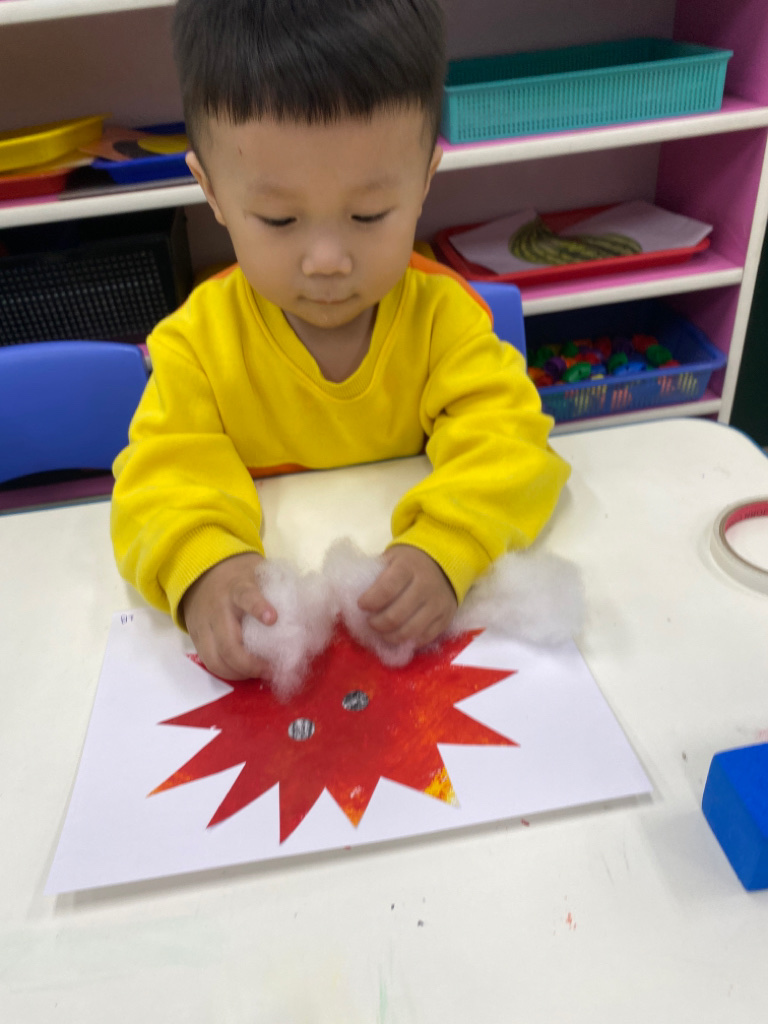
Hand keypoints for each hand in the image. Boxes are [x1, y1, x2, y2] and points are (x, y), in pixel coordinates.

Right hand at [181, 552, 276, 680]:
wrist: (203, 571)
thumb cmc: (240, 575)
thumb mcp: (260, 573)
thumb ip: (278, 588)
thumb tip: (312, 605)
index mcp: (237, 588)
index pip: (246, 596)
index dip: (259, 608)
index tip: (273, 619)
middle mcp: (218, 608)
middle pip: (228, 643)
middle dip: (250, 663)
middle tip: (270, 669)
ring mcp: (204, 625)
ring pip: (215, 659)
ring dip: (239, 673)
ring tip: (258, 673)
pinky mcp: (196, 638)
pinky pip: (209, 662)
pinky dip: (227, 672)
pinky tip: (243, 672)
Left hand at [357, 544, 457, 649]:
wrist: (445, 562)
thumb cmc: (410, 562)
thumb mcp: (391, 558)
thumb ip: (375, 575)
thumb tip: (353, 594)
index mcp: (408, 567)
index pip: (386, 589)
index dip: (369, 601)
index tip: (361, 605)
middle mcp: (425, 585)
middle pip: (396, 615)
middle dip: (376, 623)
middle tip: (370, 622)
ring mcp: (438, 604)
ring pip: (410, 631)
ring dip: (389, 636)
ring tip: (381, 632)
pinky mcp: (446, 618)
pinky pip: (425, 638)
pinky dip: (408, 641)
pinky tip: (398, 635)